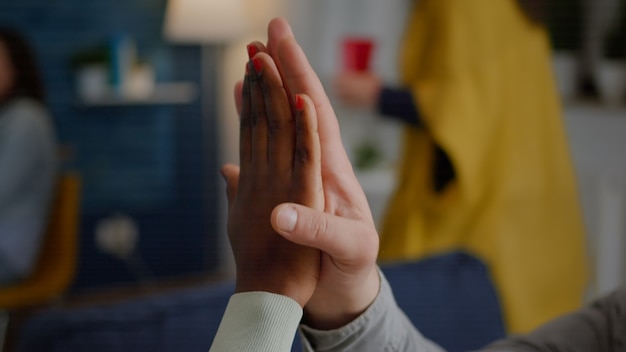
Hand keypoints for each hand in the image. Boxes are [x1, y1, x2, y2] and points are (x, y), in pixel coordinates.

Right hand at [234, 18, 380, 329]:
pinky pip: (267, 150)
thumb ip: (316, 229)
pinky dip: (254, 125)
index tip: (279, 43)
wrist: (343, 291)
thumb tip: (278, 215)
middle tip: (261, 34)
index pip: (316, 112)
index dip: (299, 76)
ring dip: (266, 90)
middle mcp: (317, 164)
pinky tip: (243, 108)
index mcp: (333, 170)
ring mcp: (300, 174)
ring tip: (249, 61)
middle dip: (282, 68)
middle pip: (298, 106)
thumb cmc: (352, 268)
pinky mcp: (286, 188)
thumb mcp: (346, 249)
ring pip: (280, 123)